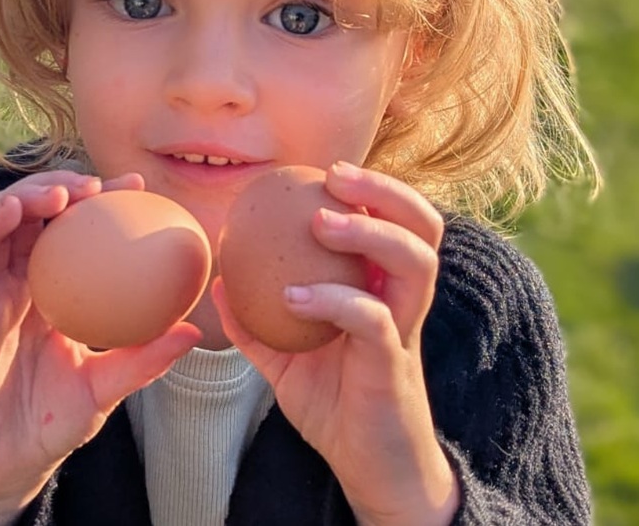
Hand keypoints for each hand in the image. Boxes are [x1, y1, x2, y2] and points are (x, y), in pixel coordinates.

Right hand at [0, 170, 200, 525]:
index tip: (137, 186)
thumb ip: (143, 358)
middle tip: (97, 183)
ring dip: (27, 195)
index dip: (102, 200)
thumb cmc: (52, 423)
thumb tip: (193, 333)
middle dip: (63, 185)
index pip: (75, 230)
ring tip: (62, 192)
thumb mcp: (106, 386)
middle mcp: (15, 280)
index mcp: (50, 289)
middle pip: (35, 213)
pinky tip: (14, 211)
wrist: (5, 465)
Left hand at [214, 161, 458, 525]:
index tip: (323, 170)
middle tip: (334, 176)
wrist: (368, 468)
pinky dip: (334, 299)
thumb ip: (255, 319)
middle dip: (385, 191)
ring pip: (415, 263)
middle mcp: (403, 302)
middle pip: (423, 228)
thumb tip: (215, 279)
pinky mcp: (392, 366)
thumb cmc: (334, 404)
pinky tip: (292, 297)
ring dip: (370, 232)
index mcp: (385, 289)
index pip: (398, 222)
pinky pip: (374, 320)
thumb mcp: (285, 357)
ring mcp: (404, 332)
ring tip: (320, 221)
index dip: (373, 188)